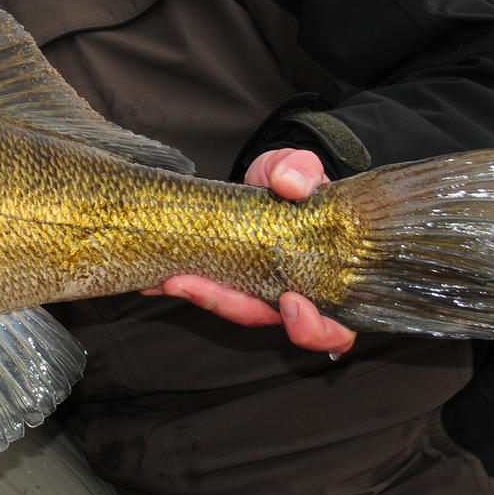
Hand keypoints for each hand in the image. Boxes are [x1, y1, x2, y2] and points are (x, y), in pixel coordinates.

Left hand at [141, 148, 356, 355]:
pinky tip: (159, 279)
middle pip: (270, 322)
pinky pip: (207, 292)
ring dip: (204, 297)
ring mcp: (257, 289)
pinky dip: (185, 287)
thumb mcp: (297, 167)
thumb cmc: (292, 181)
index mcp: (327, 278)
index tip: (290, 300)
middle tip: (206, 291)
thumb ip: (301, 170)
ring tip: (172, 280)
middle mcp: (293, 293)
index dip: (315, 326)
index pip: (334, 326)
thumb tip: (290, 185)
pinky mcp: (225, 280)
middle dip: (237, 309)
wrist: (265, 180)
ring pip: (235, 309)